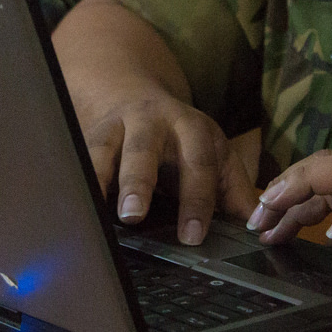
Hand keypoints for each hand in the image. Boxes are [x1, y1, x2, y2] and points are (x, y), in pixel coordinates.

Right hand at [79, 89, 259, 245]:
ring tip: (93, 209)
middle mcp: (153, 122)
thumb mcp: (215, 156)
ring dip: (100, 176)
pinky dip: (77, 177)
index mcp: (192, 129)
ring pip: (105, 147)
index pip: (198, 164)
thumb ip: (235, 191)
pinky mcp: (90, 133)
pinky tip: (72, 202)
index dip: (196, 200)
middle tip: (134, 216)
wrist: (138, 95)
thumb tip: (258, 227)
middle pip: (145, 149)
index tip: (192, 236)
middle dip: (139, 181)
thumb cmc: (183, 140)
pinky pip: (79, 154)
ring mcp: (117, 125)